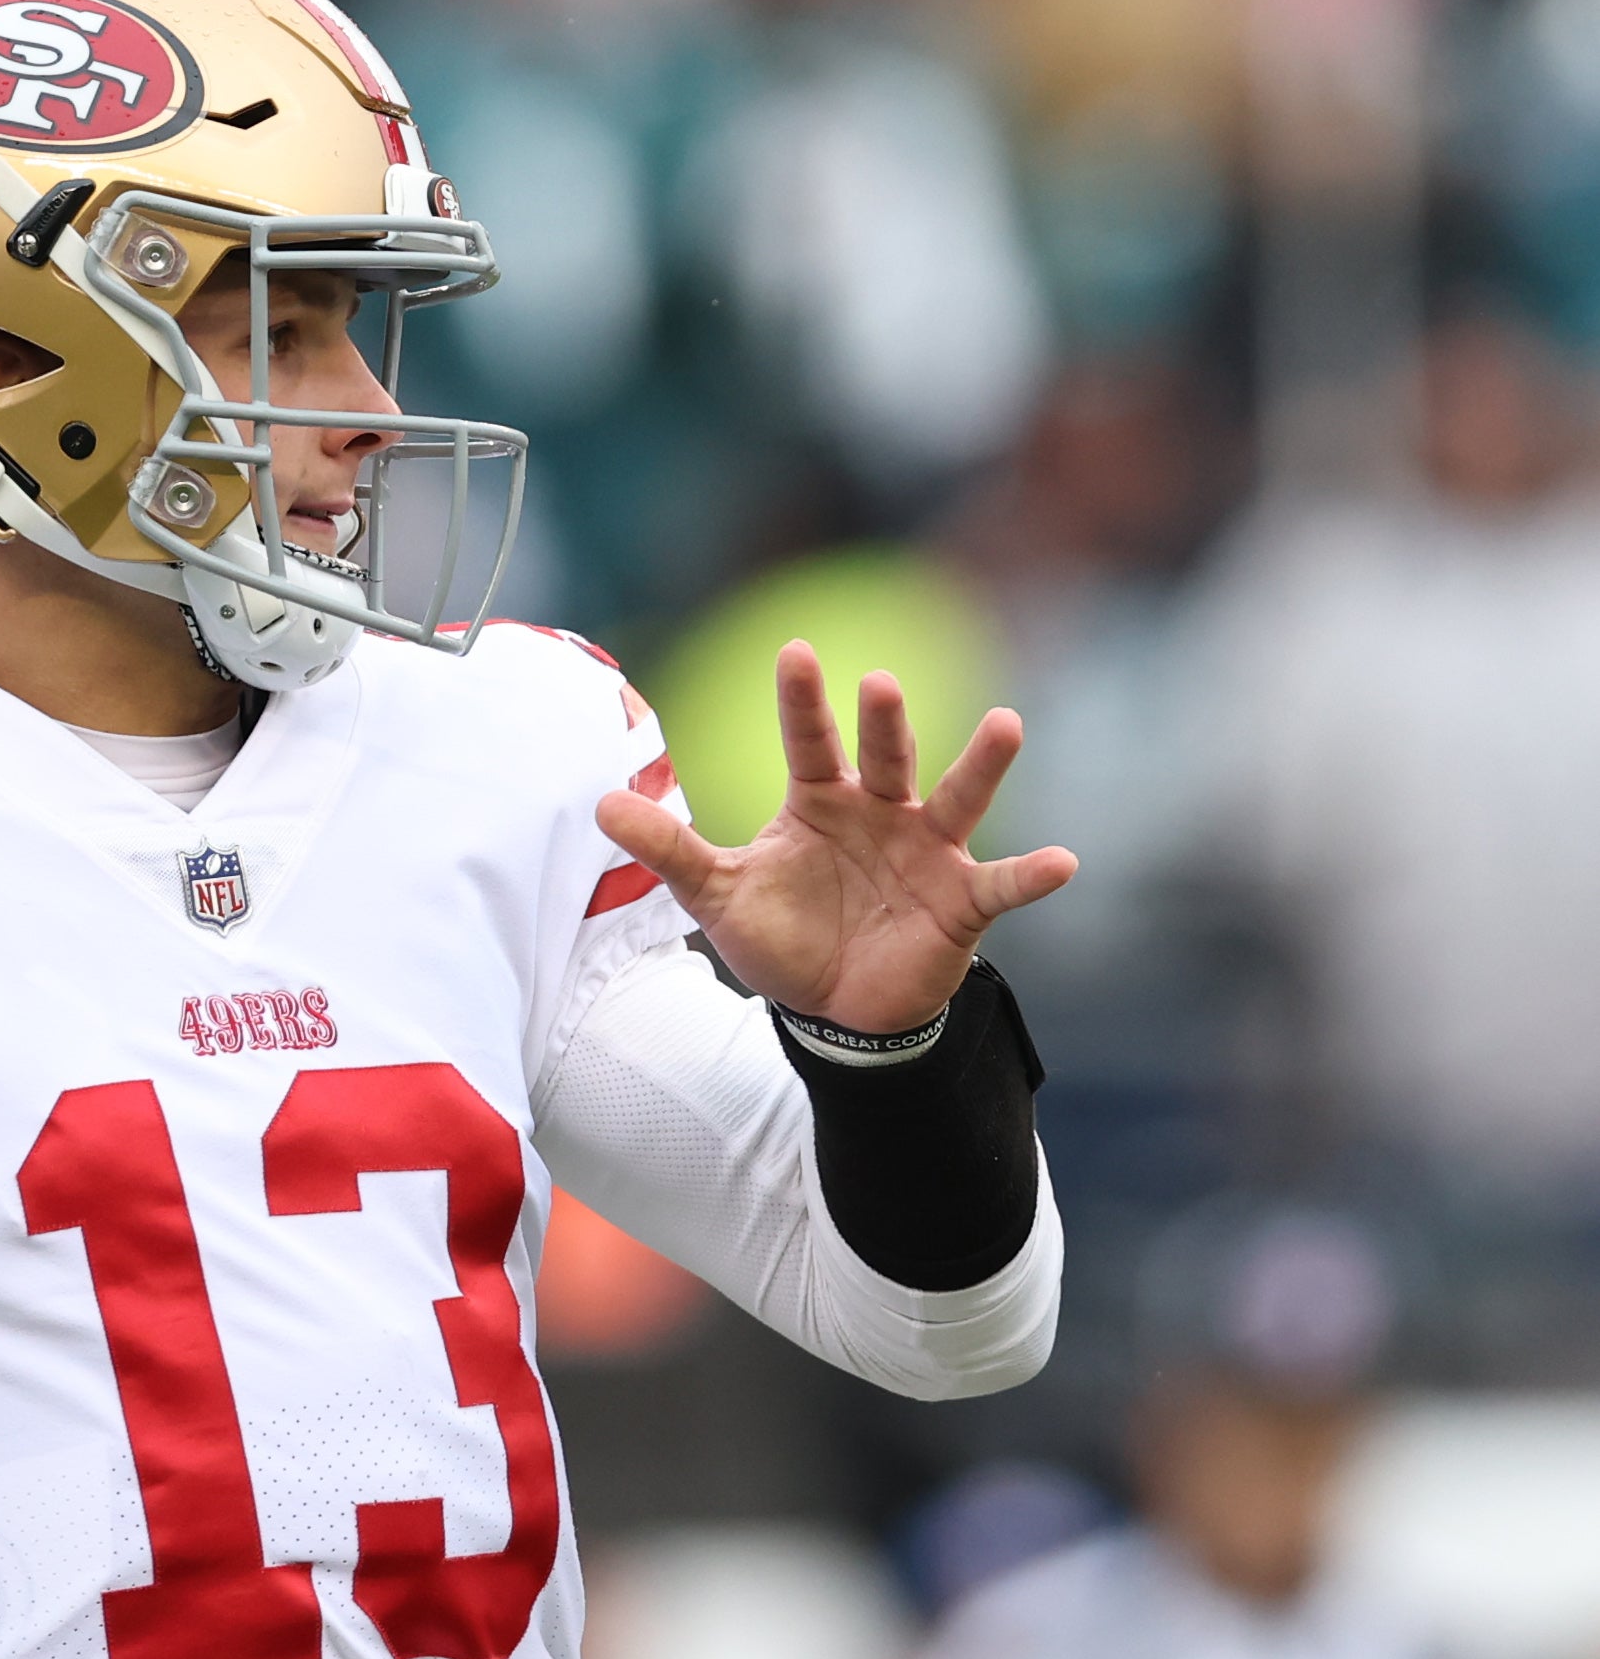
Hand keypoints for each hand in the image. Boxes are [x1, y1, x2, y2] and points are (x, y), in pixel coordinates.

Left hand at [593, 641, 1077, 1035]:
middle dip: (885, 722)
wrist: (835, 1008)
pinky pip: (1002, 885)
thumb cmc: (785, 937)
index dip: (803, 701)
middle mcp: (880, 812)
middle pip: (885, 757)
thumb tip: (596, 805)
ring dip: (981, 764)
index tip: (796, 649)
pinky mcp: (962, 902)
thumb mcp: (718, 894)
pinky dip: (1031, 875)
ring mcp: (927, 853)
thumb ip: (668, 848)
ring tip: (1006, 724)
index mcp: (821, 802)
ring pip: (956, 799)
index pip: (808, 741)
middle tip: (880, 682)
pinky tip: (1063, 862)